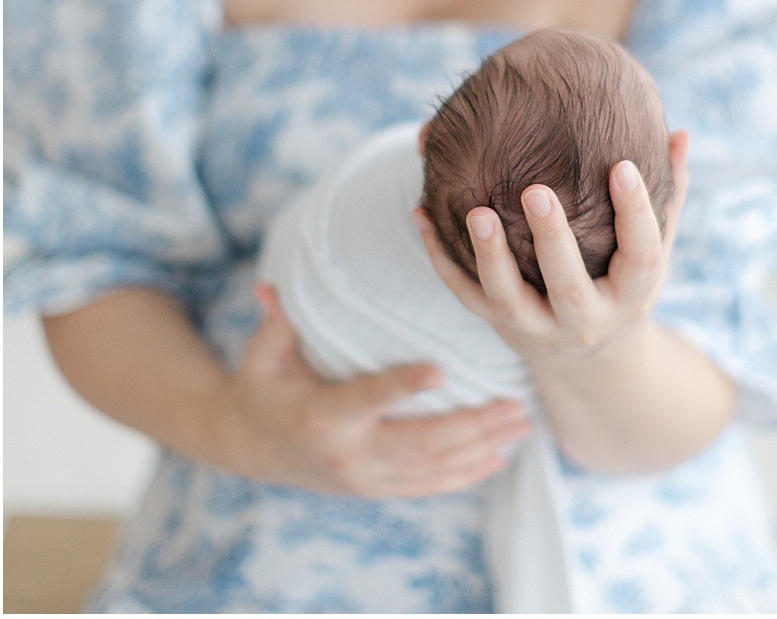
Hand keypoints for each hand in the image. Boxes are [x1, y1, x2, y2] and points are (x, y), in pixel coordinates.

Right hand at [210, 285, 530, 498]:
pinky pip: (429, 486)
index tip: (443, 370)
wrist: (253, 446)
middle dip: (473, 426)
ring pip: (433, 469)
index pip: (368, 399)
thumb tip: (271, 287)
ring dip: (483, 448)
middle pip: (420, 443)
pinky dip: (466, 474)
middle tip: (516, 405)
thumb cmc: (265, 385)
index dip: (403, 387)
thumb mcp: (264, 352)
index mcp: (321, 415)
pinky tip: (498, 458)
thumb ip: (279, 321)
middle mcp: (348, 454)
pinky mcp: (377, 490)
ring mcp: (366, 479)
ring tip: (522, 424)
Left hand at [414, 130, 690, 365]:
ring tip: (474, 210)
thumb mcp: (652, 251)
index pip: (641, 254)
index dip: (635, 212)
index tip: (622, 164)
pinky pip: (464, 293)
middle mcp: (585, 318)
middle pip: (567, 285)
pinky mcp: (498, 325)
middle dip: (552, 240)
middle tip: (535, 190)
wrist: (589, 358)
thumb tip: (680, 132)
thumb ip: (667, 195)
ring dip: (488, 255)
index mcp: (632, 293)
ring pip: (508, 298)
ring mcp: (538, 327)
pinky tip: (419, 213)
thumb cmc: (622, 282)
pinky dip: (439, 256)